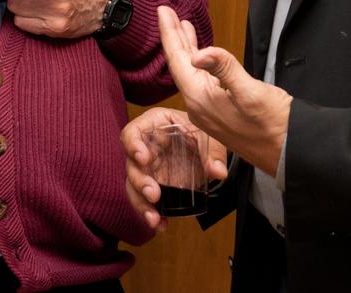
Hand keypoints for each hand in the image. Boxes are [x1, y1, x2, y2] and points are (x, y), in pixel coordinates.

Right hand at [121, 106, 228, 230]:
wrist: (205, 145)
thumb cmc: (201, 131)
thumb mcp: (209, 135)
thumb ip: (213, 151)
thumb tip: (218, 172)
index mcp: (153, 125)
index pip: (132, 133)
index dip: (134, 146)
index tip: (144, 159)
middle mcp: (145, 147)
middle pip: (131, 164)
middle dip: (140, 182)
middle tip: (154, 195)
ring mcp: (148, 167)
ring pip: (134, 186)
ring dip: (141, 204)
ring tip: (154, 218)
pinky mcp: (154, 184)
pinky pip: (146, 200)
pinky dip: (152, 213)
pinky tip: (161, 225)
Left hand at [158, 5, 291, 176]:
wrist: (289, 153)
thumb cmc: (274, 124)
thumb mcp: (250, 92)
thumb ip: (224, 69)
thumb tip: (199, 54)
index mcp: (200, 98)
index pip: (177, 59)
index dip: (169, 33)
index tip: (162, 10)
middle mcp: (198, 105)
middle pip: (180, 64)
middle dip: (174, 37)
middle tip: (166, 12)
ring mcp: (208, 110)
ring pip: (190, 72)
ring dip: (186, 48)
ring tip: (182, 27)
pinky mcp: (218, 112)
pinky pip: (201, 81)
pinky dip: (199, 62)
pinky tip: (201, 55)